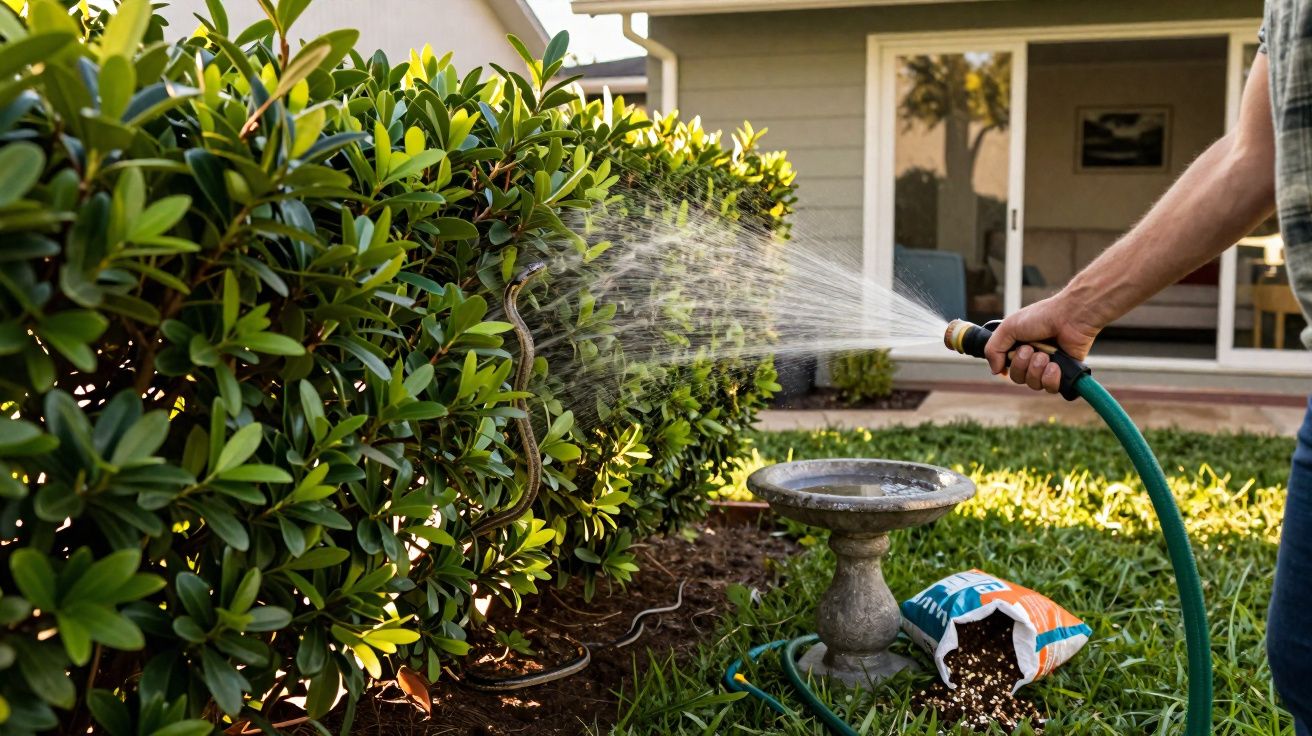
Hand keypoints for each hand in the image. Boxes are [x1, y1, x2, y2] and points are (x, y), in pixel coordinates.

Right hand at [983, 293, 1101, 393]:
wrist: (1070, 317)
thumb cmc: (1042, 317)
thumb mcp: (1008, 327)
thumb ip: (993, 349)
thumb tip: (995, 371)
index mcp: (1020, 348)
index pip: (1008, 368)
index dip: (1008, 365)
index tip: (1012, 354)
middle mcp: (1034, 359)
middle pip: (1019, 378)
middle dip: (1022, 365)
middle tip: (1030, 349)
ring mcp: (1049, 367)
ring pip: (1034, 385)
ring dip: (1036, 370)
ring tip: (1046, 356)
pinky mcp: (1065, 373)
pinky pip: (1051, 388)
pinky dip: (1050, 378)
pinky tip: (1055, 366)